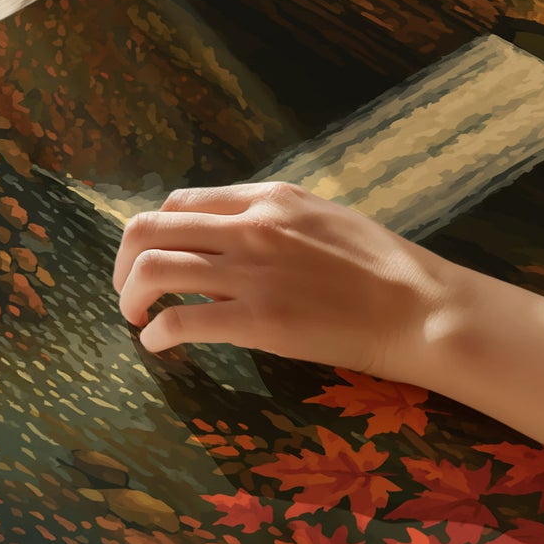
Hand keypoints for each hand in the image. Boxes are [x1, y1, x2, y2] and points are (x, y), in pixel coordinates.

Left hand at [112, 182, 460, 379]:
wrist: (419, 307)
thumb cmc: (382, 267)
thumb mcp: (322, 219)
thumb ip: (272, 222)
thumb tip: (228, 244)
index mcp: (267, 198)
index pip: (181, 202)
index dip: (155, 233)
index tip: (154, 259)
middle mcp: (250, 225)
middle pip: (149, 228)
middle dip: (124, 263)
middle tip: (128, 292)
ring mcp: (251, 272)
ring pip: (152, 269)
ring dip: (131, 297)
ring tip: (136, 319)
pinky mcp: (257, 320)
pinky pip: (180, 320)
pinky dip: (157, 334)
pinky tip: (160, 345)